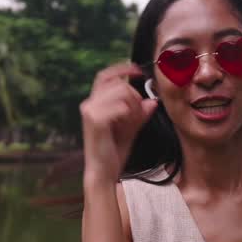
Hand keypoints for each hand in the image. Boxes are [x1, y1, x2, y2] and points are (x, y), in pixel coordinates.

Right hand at [79, 63, 157, 184]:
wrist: (103, 173)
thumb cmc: (113, 153)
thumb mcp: (131, 129)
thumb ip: (140, 115)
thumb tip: (152, 102)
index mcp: (95, 103)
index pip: (105, 76)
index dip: (122, 68)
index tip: (138, 71)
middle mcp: (89, 104)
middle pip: (118, 83)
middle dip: (135, 95)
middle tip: (141, 112)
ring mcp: (90, 111)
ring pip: (121, 92)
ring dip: (134, 105)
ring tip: (134, 121)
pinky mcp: (95, 120)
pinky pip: (121, 106)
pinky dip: (130, 114)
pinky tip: (129, 125)